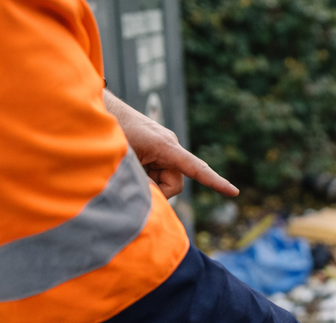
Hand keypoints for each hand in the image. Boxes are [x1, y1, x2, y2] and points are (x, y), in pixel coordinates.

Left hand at [103, 90, 238, 197]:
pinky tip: (132, 165)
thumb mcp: (126, 159)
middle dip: (157, 190)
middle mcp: (170, 147)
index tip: (233, 192)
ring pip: (164, 180)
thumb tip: (153, 200)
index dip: (215, 182)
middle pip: (174, 183)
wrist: (102, 108)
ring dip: (148, 182)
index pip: (196, 168)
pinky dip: (146, 176)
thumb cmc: (112, 130)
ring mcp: (163, 149)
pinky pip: (157, 172)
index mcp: (166, 146)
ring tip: (128, 168)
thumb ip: (141, 182)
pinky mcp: (156, 150)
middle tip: (133, 182)